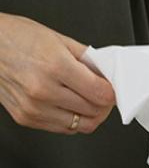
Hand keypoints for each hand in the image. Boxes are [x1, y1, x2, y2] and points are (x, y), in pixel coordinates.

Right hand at [0, 14, 114, 133]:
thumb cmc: (17, 37)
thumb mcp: (59, 40)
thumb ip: (89, 60)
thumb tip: (109, 75)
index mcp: (55, 67)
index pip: (100, 94)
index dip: (112, 92)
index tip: (113, 88)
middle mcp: (43, 91)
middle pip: (94, 111)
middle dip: (104, 103)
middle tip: (103, 93)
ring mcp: (33, 108)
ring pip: (81, 125)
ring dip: (91, 115)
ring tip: (89, 100)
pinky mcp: (25, 118)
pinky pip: (63, 129)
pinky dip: (73, 120)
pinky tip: (71, 105)